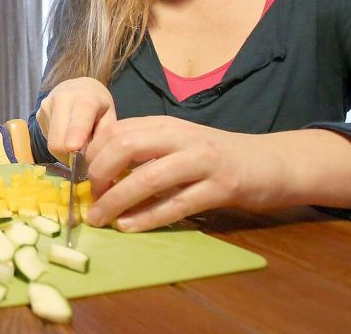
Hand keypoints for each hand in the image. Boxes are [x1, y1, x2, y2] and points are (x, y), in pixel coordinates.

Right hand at [36, 77, 116, 163]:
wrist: (78, 87)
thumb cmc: (98, 105)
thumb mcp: (109, 118)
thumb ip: (103, 138)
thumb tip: (91, 160)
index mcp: (85, 99)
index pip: (78, 123)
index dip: (75, 140)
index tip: (74, 150)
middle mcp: (62, 100)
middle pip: (58, 141)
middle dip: (69, 155)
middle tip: (81, 159)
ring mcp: (47, 106)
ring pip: (51, 143)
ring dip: (63, 151)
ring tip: (75, 143)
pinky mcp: (38, 114)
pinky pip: (47, 139)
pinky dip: (58, 143)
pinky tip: (66, 135)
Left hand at [84, 116, 285, 231]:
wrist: (269, 162)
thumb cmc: (215, 156)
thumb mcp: (177, 143)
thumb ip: (144, 151)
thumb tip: (99, 173)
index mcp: (166, 124)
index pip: (117, 130)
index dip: (92, 155)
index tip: (81, 178)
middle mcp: (182, 137)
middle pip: (126, 146)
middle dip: (99, 174)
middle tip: (90, 197)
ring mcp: (203, 161)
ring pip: (148, 178)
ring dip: (117, 200)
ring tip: (100, 218)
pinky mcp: (221, 187)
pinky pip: (177, 204)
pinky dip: (148, 217)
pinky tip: (129, 227)